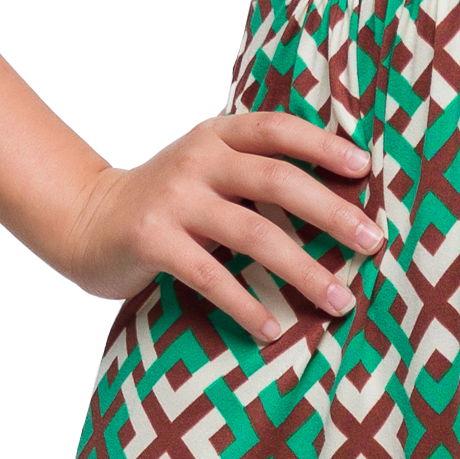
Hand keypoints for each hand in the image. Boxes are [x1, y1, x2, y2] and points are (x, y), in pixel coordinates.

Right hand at [57, 109, 379, 327]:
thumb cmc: (168, 200)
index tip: (366, 170)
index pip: (277, 129)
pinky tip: (274, 328)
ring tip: (340, 300)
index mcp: (216, 135)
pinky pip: (211, 276)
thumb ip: (254, 170)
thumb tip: (342, 199)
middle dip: (331, 213)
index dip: (323, 145)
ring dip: (304, 270)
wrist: (87, 220)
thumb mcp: (207, 169)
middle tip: (372, 242)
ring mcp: (173, 199)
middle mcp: (197, 159)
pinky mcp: (152, 241)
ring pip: (254, 233)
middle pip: (277, 180)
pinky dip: (247, 306)